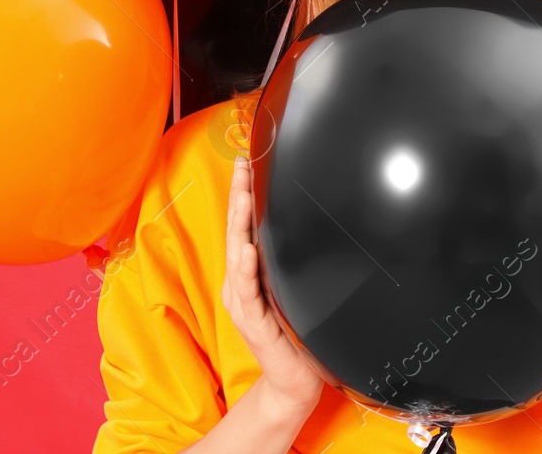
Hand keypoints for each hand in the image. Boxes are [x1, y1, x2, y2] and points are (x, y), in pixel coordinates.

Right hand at [222, 155, 324, 418]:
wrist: (296, 380)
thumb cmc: (297, 333)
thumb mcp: (292, 287)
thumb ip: (286, 260)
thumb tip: (306, 220)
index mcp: (246, 275)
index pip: (242, 226)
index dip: (241, 194)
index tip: (246, 161)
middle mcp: (238, 284)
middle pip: (236, 232)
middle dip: (238, 196)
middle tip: (243, 165)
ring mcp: (243, 303)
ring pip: (238, 254)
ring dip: (240, 223)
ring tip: (243, 194)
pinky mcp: (254, 323)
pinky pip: (248, 292)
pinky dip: (247, 270)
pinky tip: (248, 251)